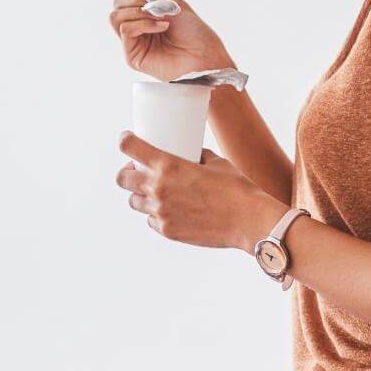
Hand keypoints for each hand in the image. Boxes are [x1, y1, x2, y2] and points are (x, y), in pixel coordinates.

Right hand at [109, 0, 233, 82]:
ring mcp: (133, 41)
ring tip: (160, 15)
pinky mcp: (132, 55)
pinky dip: (143, 23)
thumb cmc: (195, 33)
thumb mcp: (174, 1)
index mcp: (145, 12)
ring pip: (115, 16)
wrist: (205, 57)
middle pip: (117, 2)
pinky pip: (125, 30)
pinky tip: (162, 26)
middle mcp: (136, 26)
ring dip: (138, 10)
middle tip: (156, 3)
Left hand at [116, 131, 261, 249]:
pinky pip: (152, 220)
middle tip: (136, 170)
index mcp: (169, 165)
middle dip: (126, 172)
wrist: (247, 220)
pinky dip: (157, 214)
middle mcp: (159, 188)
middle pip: (123, 179)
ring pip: (135, 202)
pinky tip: (171, 210)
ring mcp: (161, 211)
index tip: (127, 139)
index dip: (125, 141)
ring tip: (155, 193)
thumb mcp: (216, 162)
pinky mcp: (167, 230)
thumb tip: (193, 154)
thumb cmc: (236, 188)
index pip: (130, 147)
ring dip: (140, 195)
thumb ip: (198, 156)